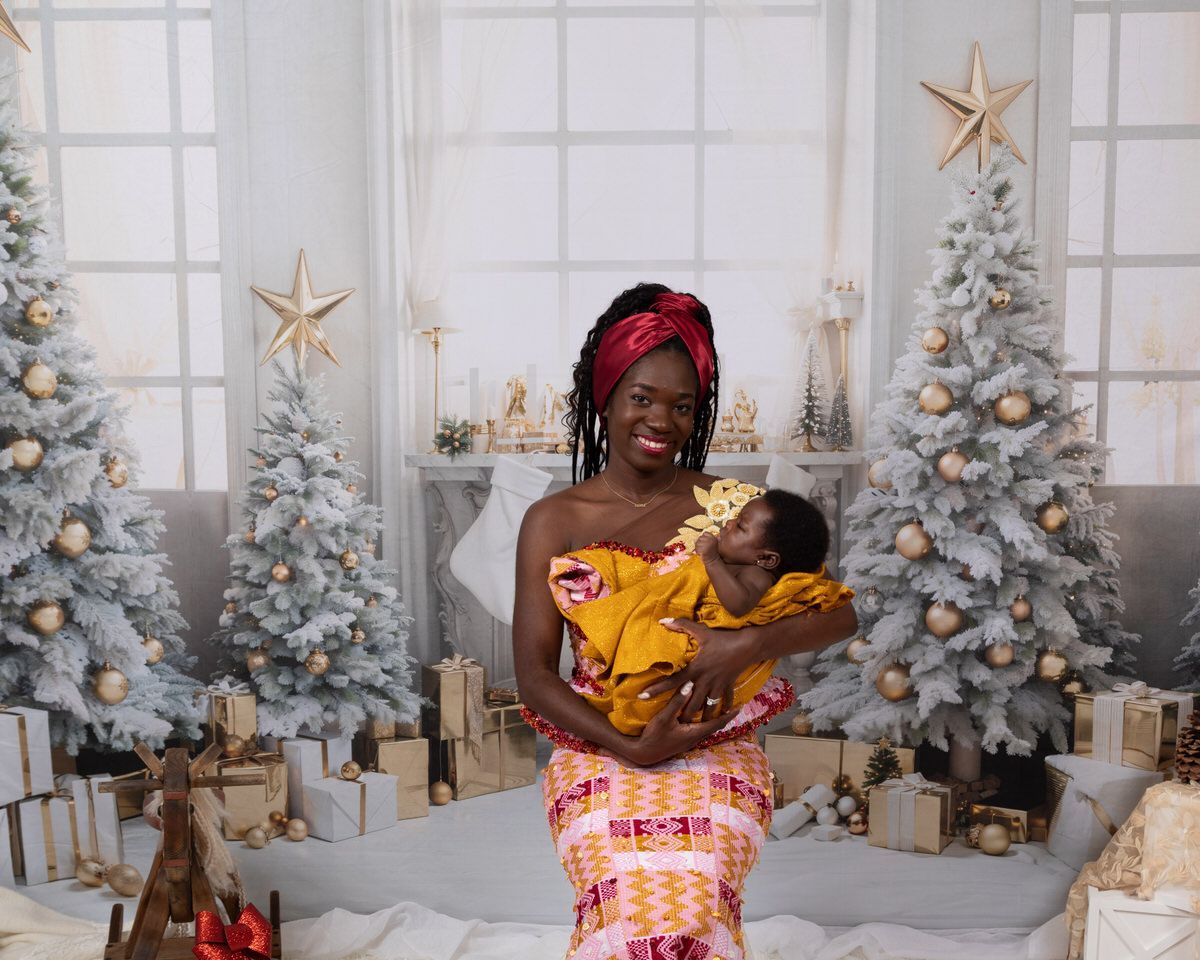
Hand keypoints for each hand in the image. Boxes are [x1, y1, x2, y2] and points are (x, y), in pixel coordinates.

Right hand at [623, 682, 737, 766]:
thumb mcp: (664, 717)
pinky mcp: (682, 741)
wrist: (642, 754)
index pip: (717, 722)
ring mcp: (688, 741)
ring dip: (714, 719)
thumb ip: (677, 701)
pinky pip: (699, 730)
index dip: (729, 714)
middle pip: (715, 726)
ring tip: (720, 709)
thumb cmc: (654, 736)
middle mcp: (694, 738)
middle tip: (734, 705)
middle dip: (725, 716)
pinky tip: (700, 717)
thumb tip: (690, 685)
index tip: (740, 706)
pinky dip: (704, 722)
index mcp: (694, 732)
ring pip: (707, 729)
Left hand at [643, 618, 758, 720]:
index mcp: (696, 669)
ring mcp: (717, 686)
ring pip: (707, 708)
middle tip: (672, 724)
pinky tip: (720, 717)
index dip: (656, 689)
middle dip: (682, 716)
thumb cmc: (723, 638)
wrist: (749, 645)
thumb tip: (662, 620)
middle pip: (690, 704)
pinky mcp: (727, 686)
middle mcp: (705, 681)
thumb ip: (681, 625)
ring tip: (693, 727)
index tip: (642, 697)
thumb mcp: (702, 631)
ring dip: (701, 717)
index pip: (672, 682)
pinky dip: (722, 709)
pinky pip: (724, 701)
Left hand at [694, 531, 719, 563]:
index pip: (705, 533)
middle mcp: (710, 540)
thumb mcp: (711, 543)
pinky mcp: (703, 550)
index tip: (706, 543)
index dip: (704, 538)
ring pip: (697, 543)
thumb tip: (694, 539)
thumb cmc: (711, 552)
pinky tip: (701, 553)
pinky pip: (696, 548)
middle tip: (704, 548)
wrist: (713, 561)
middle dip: (700, 543)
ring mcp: (707, 544)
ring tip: (702, 551)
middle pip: (700, 538)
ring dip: (698, 547)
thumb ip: (705, 538)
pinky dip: (697, 551)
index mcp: (713, 537)